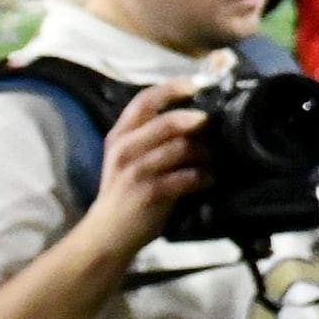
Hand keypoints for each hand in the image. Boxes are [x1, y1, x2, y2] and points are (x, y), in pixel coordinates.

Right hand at [75, 79, 209, 256]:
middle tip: (212, 127)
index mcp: (120, 135)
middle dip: (196, 122)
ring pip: (181, 149)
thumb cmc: (125, 192)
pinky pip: (187, 177)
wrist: (106, 233)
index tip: (195, 84)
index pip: (144, 101)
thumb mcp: (129, 158)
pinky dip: (203, 177)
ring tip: (211, 162)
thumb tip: (194, 116)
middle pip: (167, 123)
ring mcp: (135, 171)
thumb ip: (152, 136)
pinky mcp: (148, 193)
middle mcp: (124, 149)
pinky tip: (206, 180)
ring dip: (205, 154)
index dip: (171, 89)